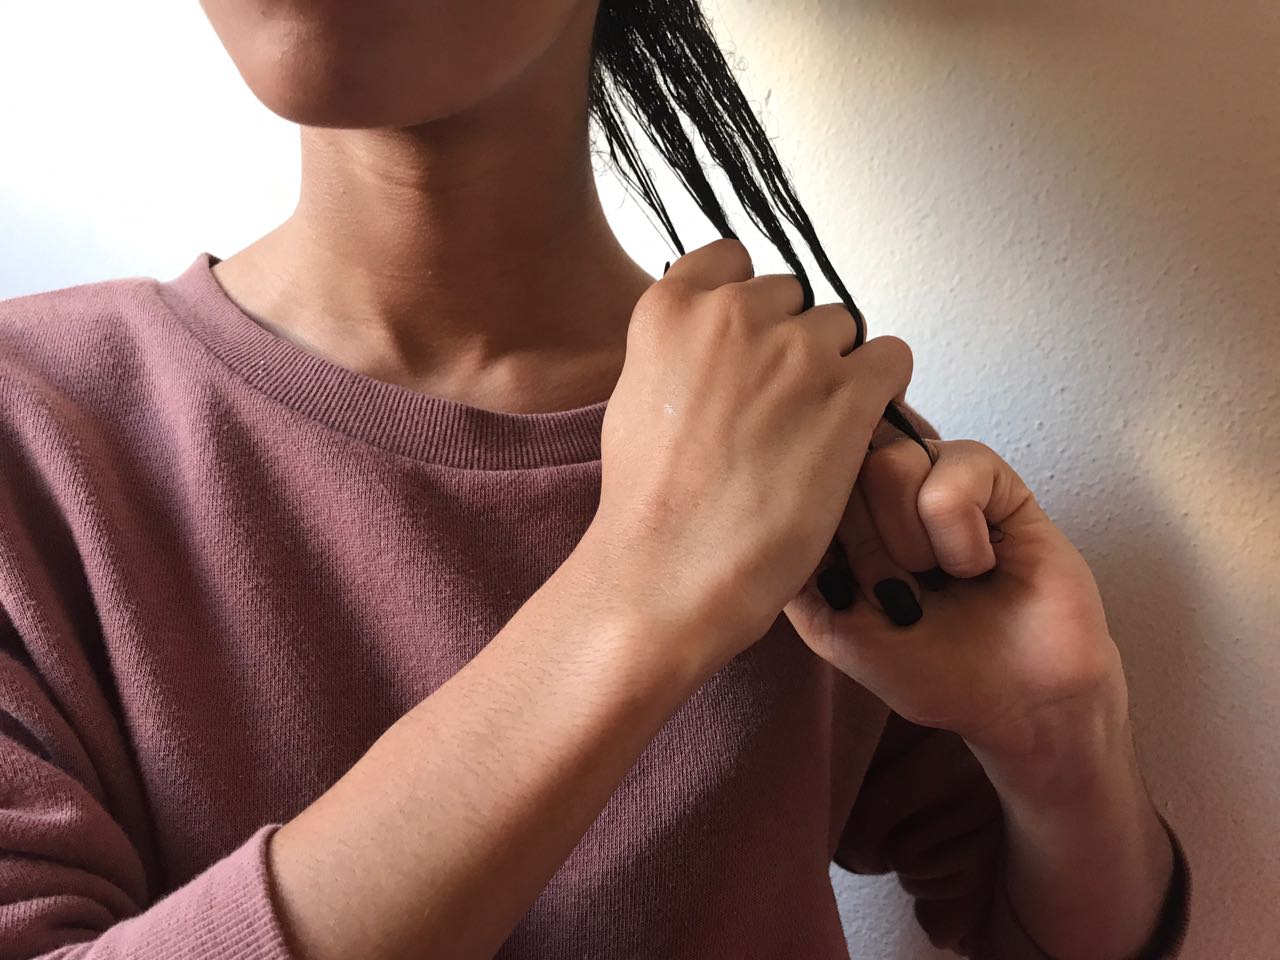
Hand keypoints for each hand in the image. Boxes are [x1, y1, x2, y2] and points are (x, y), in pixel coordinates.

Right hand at [584, 237, 912, 672]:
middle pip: (793, 296)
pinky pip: (892, 358)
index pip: (732, 259)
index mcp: (672, 308)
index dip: (749, 305)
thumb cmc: (647, 502)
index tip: (748, 346)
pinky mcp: (848, 396)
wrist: (669, 570)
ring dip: (838, 367)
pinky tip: (855, 430)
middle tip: (780, 406)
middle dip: (792, 341)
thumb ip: (679, 351)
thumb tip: (716, 347)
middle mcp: (736, 313)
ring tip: (814, 429)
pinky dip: (883, 388)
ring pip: (844, 327)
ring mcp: (796, 352)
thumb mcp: (635, 398)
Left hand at [784, 436, 1125, 757]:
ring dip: (909, 543)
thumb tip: (768, 510)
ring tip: (938, 580)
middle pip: (843, 465)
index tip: (850, 591)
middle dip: (865, 547)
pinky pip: (954, 474)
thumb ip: (793, 570)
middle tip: (900, 593)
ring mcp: (941, 475)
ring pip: (892, 463)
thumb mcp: (835, 628)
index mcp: (846, 515)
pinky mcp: (998, 481)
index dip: (821, 538)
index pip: (804, 480)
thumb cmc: (928, 668)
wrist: (1015, 705)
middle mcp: (888, 486)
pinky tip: (980, 567)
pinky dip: (959, 538)